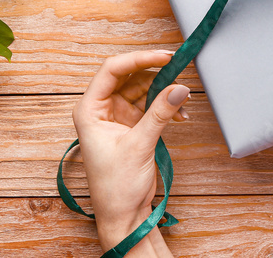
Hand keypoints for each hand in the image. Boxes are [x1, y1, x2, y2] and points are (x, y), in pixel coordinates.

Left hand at [72, 50, 189, 255]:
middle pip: (129, 77)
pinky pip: (151, 105)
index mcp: (89, 110)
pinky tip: (181, 115)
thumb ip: (160, 113)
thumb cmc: (116, 187)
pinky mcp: (132, 126)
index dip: (139, 59)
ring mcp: (117, 117)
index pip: (112, 70)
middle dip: (155, 73)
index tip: (164, 56)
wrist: (123, 216)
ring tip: (183, 98)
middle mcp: (101, 109)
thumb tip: (180, 88)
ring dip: (163, 91)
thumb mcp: (139, 145)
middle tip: (178, 70)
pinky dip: (166, 107)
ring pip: (142, 89)